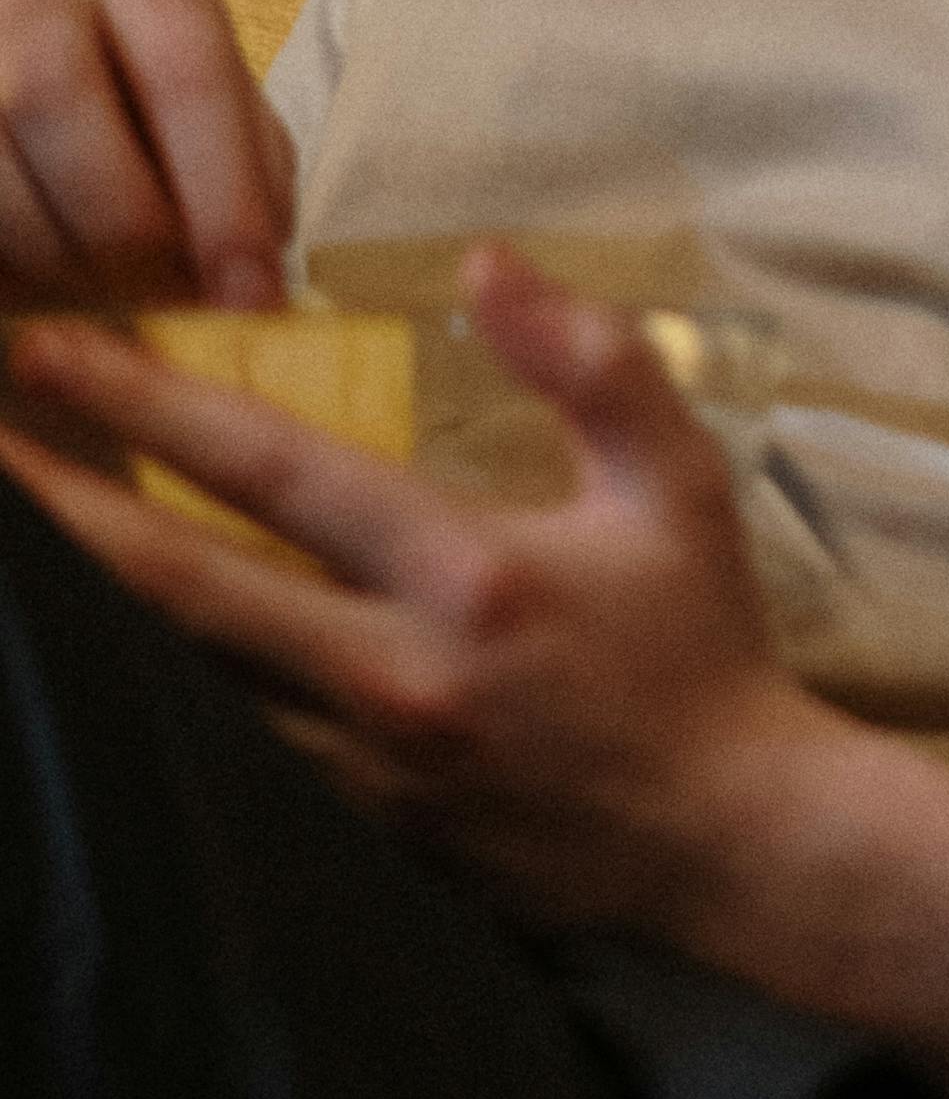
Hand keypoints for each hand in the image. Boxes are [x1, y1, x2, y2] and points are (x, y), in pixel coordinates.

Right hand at [0, 0, 294, 311]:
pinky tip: (41, 285)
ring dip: (53, 258)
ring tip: (107, 292)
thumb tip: (247, 285)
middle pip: (54, 99)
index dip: (224, 201)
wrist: (40, 72)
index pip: (186, 73)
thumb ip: (248, 180)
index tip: (252, 299)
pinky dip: (9, 270)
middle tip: (164, 296)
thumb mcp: (220, 116)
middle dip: (121, 226)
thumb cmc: (150, 103)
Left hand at [0, 240, 840, 934]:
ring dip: (73, 613)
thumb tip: (484, 259)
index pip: (272, 469)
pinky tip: (74, 663)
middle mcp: (390, 674)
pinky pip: (210, 756)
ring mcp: (358, 768)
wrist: (727, 840)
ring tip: (2, 543)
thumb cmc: (701, 644)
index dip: (147, 399)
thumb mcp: (678, 483)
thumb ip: (591, 361)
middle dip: (51, 506)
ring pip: (172, 682)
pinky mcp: (348, 835)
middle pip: (173, 583)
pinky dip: (131, 702)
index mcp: (465, 572)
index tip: (50, 344)